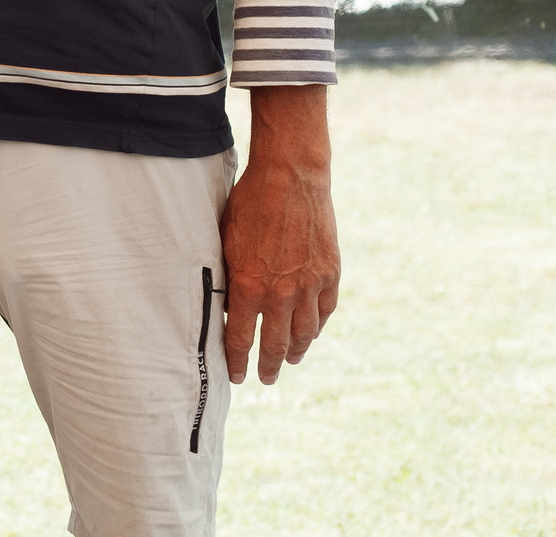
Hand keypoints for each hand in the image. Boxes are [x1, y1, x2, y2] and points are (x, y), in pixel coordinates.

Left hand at [221, 84, 339, 384]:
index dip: (237, 362)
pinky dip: (318, 327)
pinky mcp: (330, 272)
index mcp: (248, 286)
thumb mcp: (225, 241)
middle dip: (269, 366)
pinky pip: (325, 311)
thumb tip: (225, 304)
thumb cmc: (249, 203)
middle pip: (276, 345)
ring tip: (291, 360)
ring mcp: (310, 285)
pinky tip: (312, 333)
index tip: (237, 376)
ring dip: (296, 352)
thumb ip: (227, 275)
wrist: (290, 176)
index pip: (240, 339)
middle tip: (266, 378)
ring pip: (305, 334)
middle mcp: (281, 293)